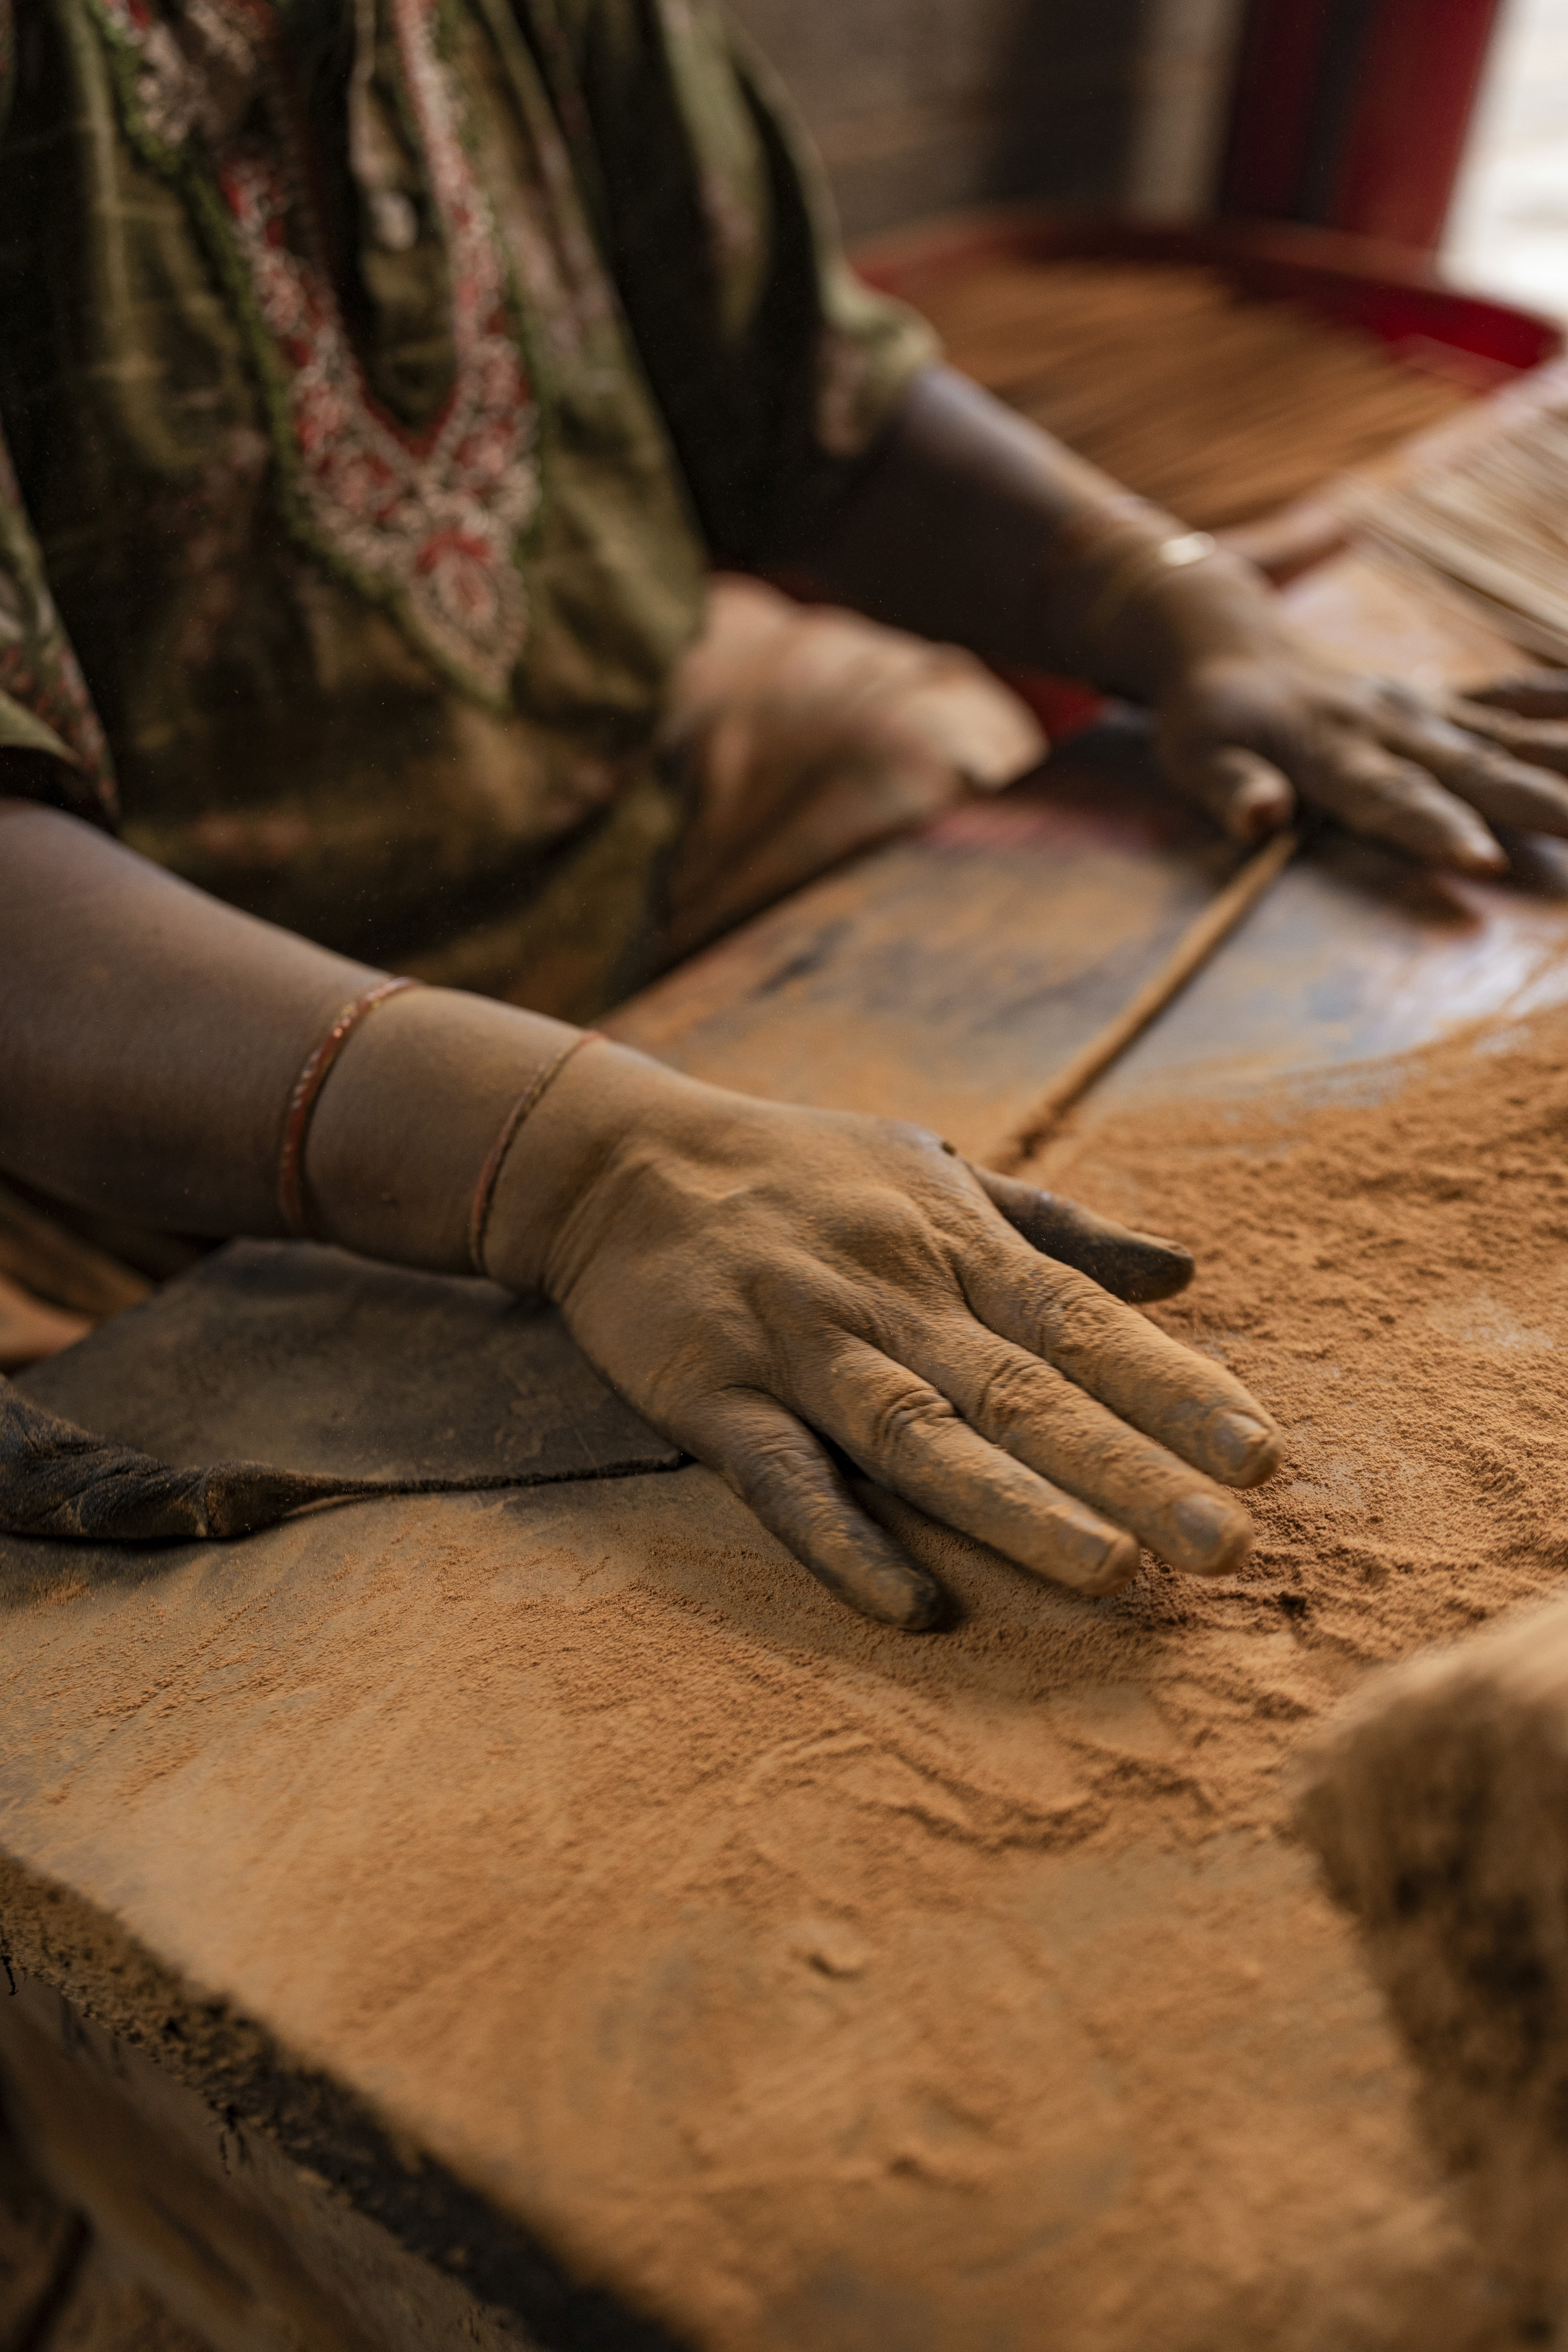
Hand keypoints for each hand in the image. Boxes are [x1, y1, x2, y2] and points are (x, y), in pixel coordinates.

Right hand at [485, 1043, 1281, 1628]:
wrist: (616, 1159)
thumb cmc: (801, 1170)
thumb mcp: (935, 1169)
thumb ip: (1059, 1229)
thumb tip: (1186, 1271)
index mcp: (951, 1242)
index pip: (1084, 1325)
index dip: (1176, 1390)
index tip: (1264, 1457)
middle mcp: (887, 1294)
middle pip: (1023, 1393)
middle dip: (1130, 1470)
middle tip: (1227, 1546)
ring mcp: (797, 1348)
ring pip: (919, 1437)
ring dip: (1017, 1508)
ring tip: (1111, 1576)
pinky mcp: (710, 1398)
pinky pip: (787, 1481)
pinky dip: (846, 1544)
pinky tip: (914, 1608)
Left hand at [1146, 592, 1567, 874]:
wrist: (1230, 641)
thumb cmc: (1208, 716)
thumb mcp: (1194, 755)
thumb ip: (1230, 789)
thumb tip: (1260, 817)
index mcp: (1333, 752)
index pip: (1389, 799)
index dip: (1433, 829)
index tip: (1477, 858)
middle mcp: (1395, 729)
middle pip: (1477, 772)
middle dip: (1541, 806)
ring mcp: (1428, 712)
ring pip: (1515, 739)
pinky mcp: (1444, 702)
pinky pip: (1515, 698)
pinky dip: (1561, 699)